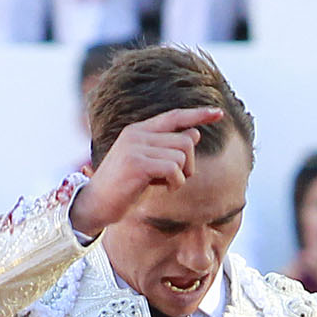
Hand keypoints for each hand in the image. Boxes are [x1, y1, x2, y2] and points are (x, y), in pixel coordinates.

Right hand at [71, 108, 224, 238]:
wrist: (97, 204)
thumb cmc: (125, 187)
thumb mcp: (149, 164)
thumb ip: (168, 148)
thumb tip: (195, 133)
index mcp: (139, 130)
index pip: (175, 116)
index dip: (198, 114)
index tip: (219, 113)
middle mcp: (137, 133)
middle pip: (186, 140)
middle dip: (189, 164)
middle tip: (174, 178)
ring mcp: (136, 147)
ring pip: (182, 156)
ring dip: (181, 176)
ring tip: (164, 184)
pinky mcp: (137, 163)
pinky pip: (174, 169)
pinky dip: (175, 183)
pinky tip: (162, 189)